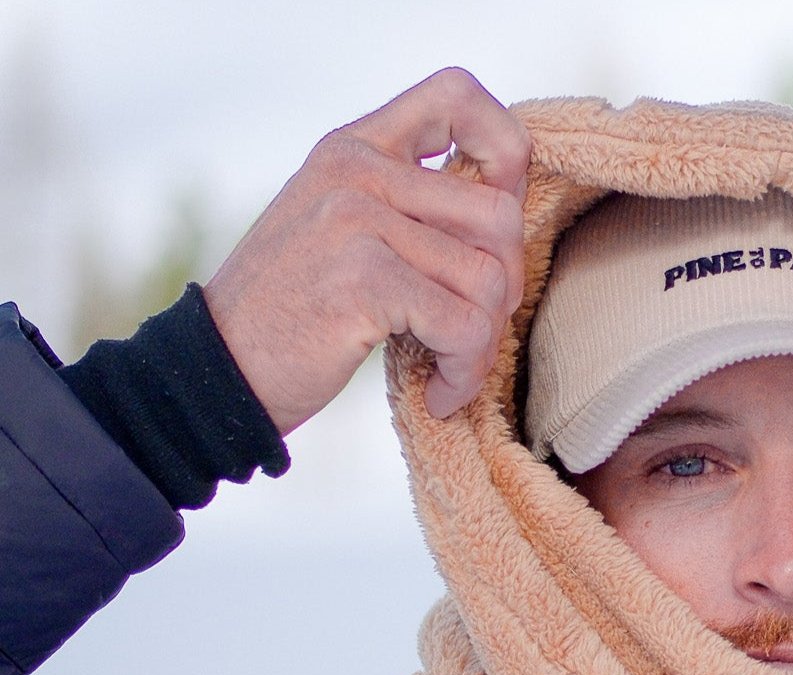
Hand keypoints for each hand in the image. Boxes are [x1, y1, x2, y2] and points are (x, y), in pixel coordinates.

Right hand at [203, 68, 529, 434]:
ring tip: (453, 370)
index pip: (456, 95)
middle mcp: (357, 170)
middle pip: (499, 214)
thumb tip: (504, 218)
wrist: (219, 372)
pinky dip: (464, 372)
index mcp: (355, 147)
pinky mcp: (365, 280)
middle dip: (505, 286)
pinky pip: (464, 326)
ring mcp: (358, 220)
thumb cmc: (292, 314)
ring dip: (483, 344)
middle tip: (473, 332)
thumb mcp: (340, 231)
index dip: (504, 152)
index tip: (494, 223)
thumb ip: (405, 206)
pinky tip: (441, 393)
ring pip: (489, 278)